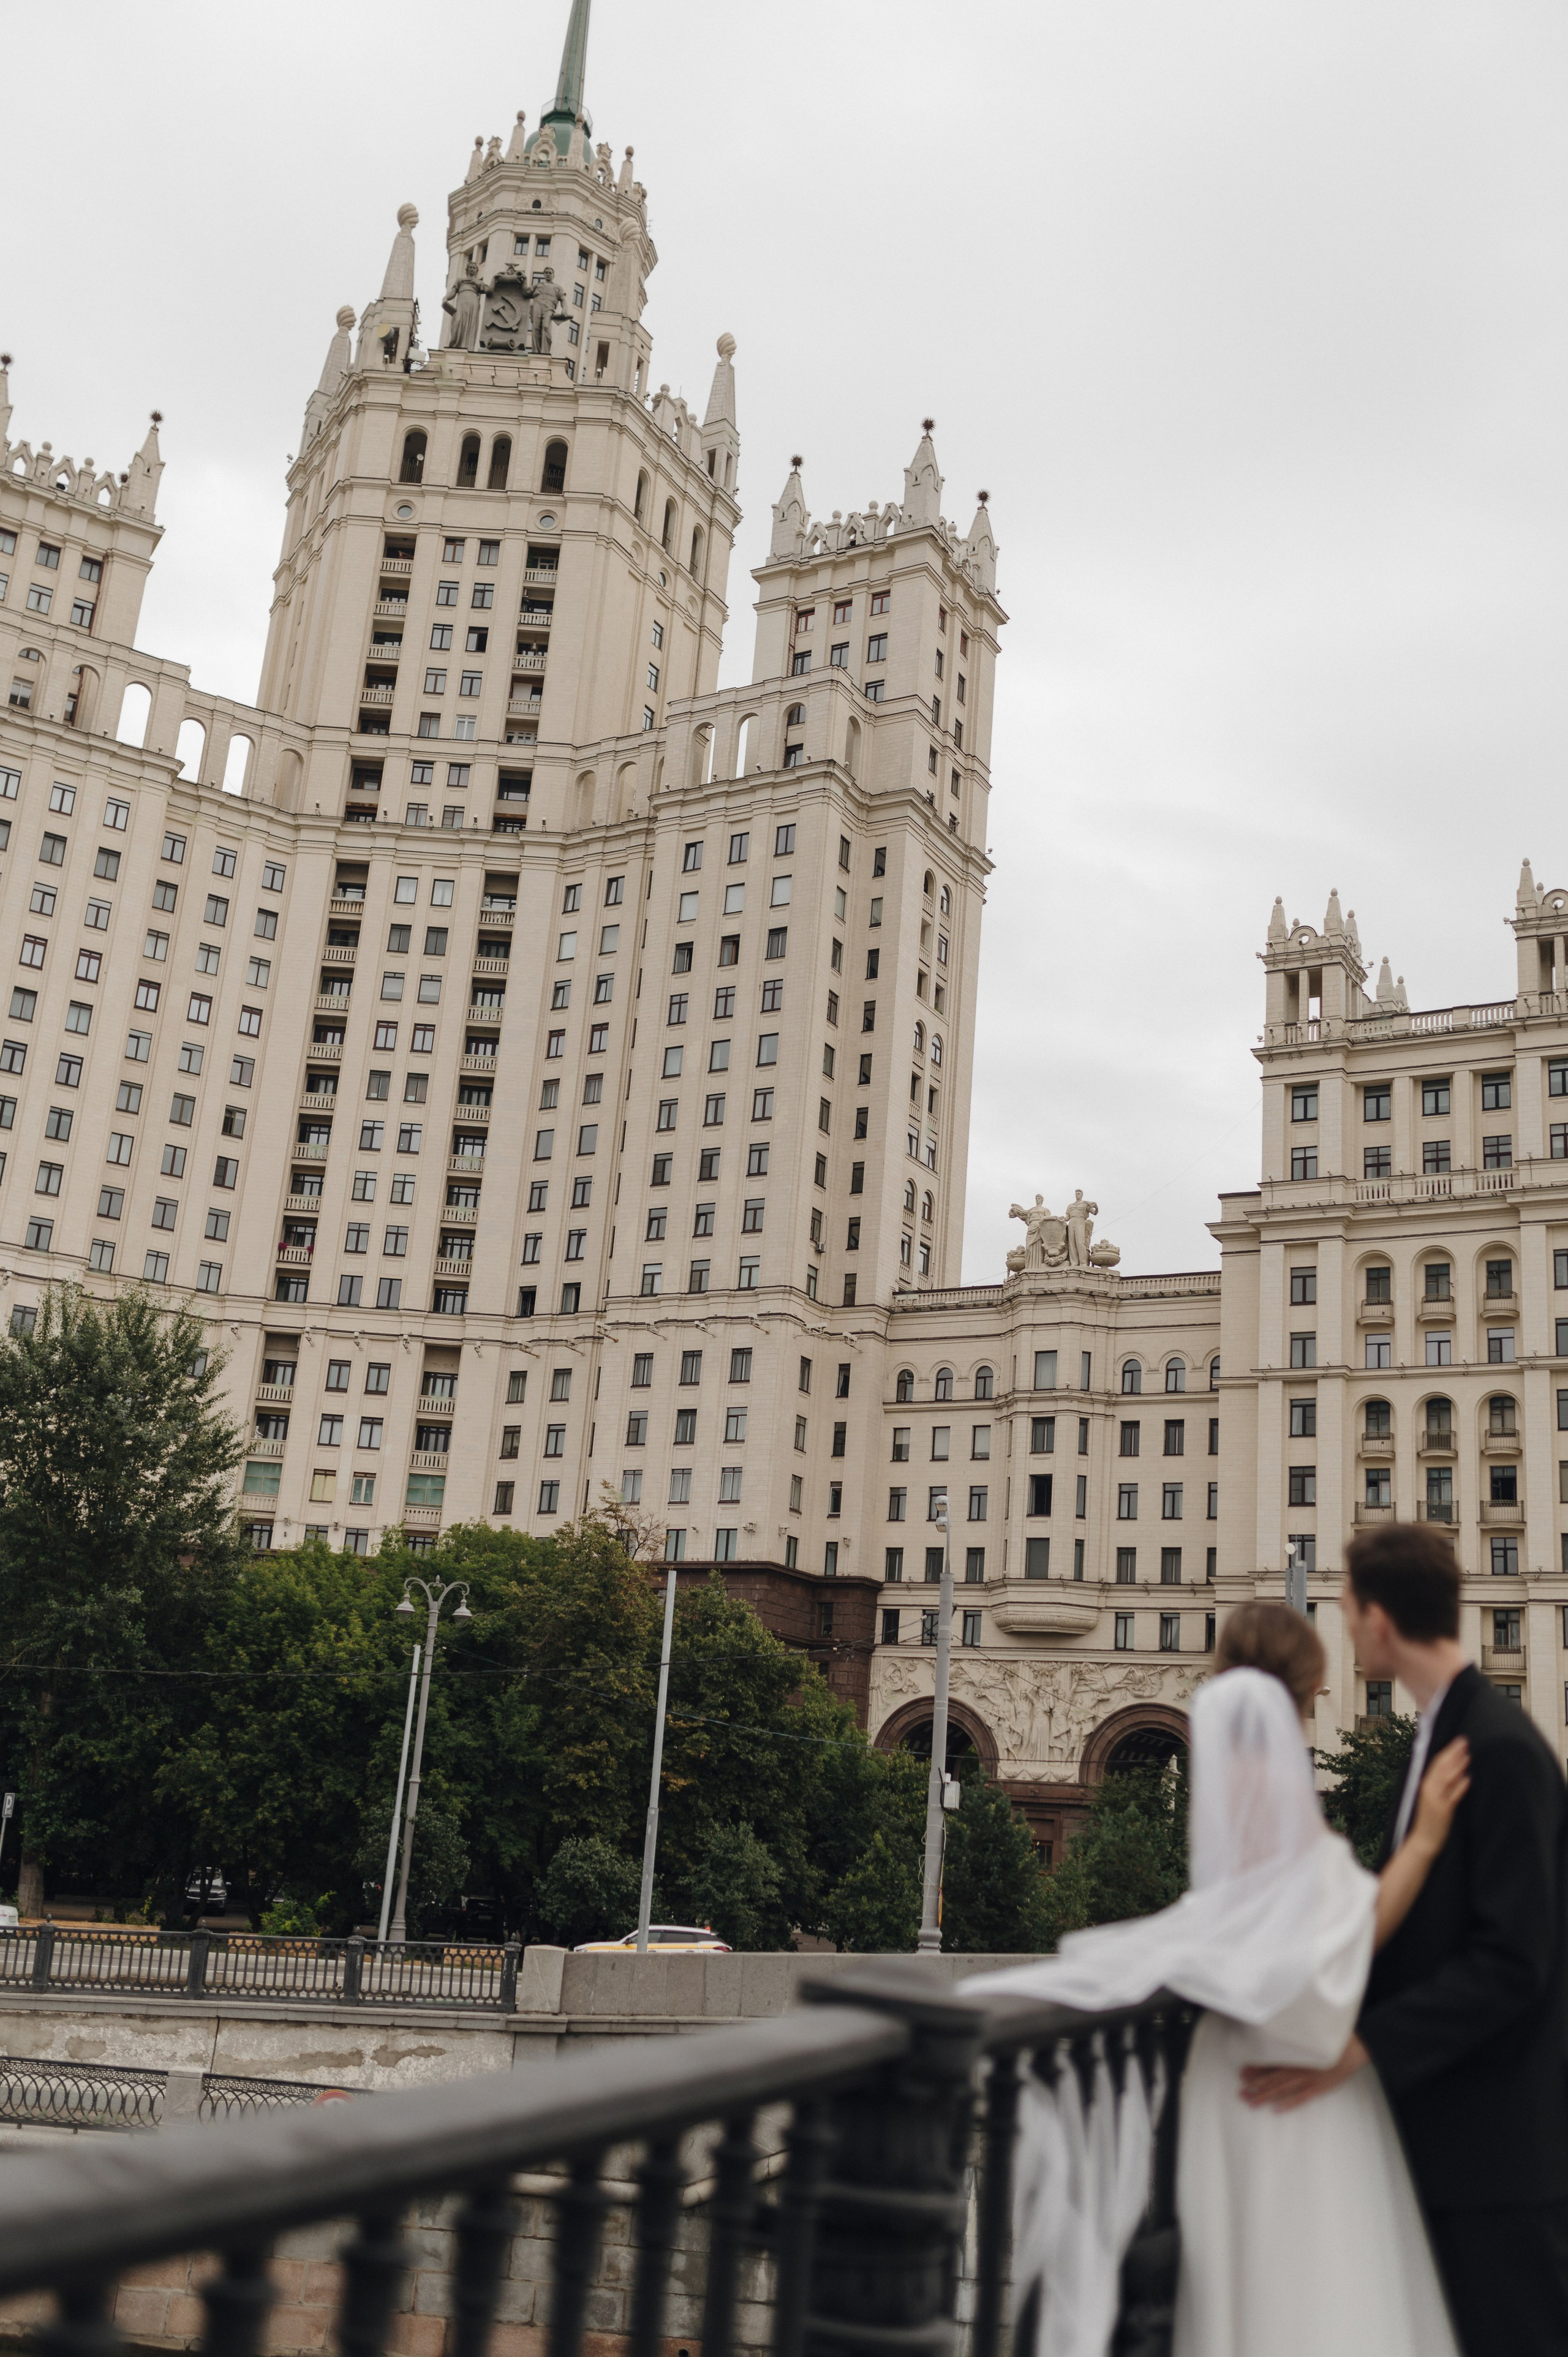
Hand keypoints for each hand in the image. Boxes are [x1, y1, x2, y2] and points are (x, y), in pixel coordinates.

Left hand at [1239, 2034, 1368, 2112]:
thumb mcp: (1307, 2042)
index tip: (1241, 2074)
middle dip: (1255, 2086)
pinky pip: (1301, 2098)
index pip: (1270, 2063)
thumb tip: (1277, 2045)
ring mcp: (1307, 2079)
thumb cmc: (1329, 2043)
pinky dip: (1288, 2103)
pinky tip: (1276, 2109)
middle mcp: (1297, 2067)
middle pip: (1272, 2078)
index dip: (1255, 2069)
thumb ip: (1293, 2046)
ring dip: (1265, 2095)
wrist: (1350, 2049)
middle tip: (1240, 2093)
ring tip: (1251, 2102)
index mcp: (1294, 2056)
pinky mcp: (1318, 2088)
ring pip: (1282, 2089)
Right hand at [1410, 1737, 1469, 1854]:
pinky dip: (1460, 1787)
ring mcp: (1436, 1800)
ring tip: (1467, 1755)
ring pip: (1446, 1778)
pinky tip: (1467, 1778)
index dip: (1448, 1751)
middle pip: (1441, 1767)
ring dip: (1457, 1766)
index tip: (1458, 1741)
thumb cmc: (1428, 1818)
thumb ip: (1438, 1784)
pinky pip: (1452, 1796)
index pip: (1436, 1763)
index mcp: (1425, 1784)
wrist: (1423, 1840)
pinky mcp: (1443, 1811)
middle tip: (1464, 1741)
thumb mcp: (1430, 1797)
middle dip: (1453, 1753)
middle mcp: (1429, 1789)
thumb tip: (1450, 1768)